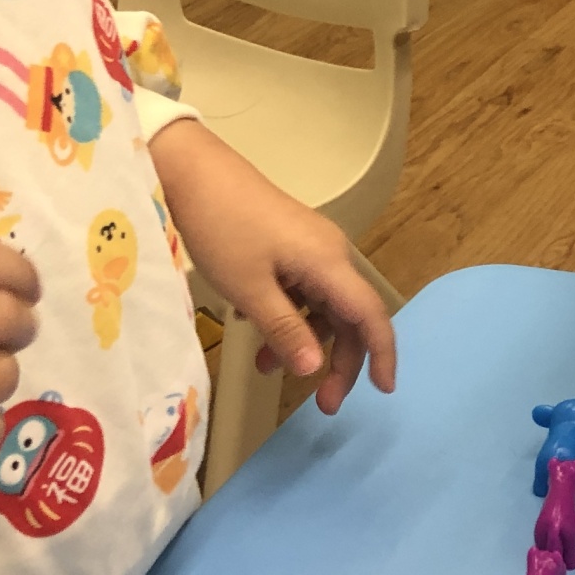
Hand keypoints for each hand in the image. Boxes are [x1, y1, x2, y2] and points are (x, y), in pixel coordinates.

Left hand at [151, 122, 394, 414]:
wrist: (192, 170)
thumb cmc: (221, 228)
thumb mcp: (249, 289)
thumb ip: (286, 330)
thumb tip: (314, 370)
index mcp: (329, 263)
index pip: (371, 315)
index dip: (382, 355)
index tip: (382, 392)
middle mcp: (330, 254)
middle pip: (350, 317)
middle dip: (338, 362)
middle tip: (321, 403)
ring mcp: (310, 248)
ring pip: (323, 307)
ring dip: (304, 342)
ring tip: (266, 368)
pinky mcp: (290, 245)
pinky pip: (303, 291)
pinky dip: (288, 318)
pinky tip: (256, 332)